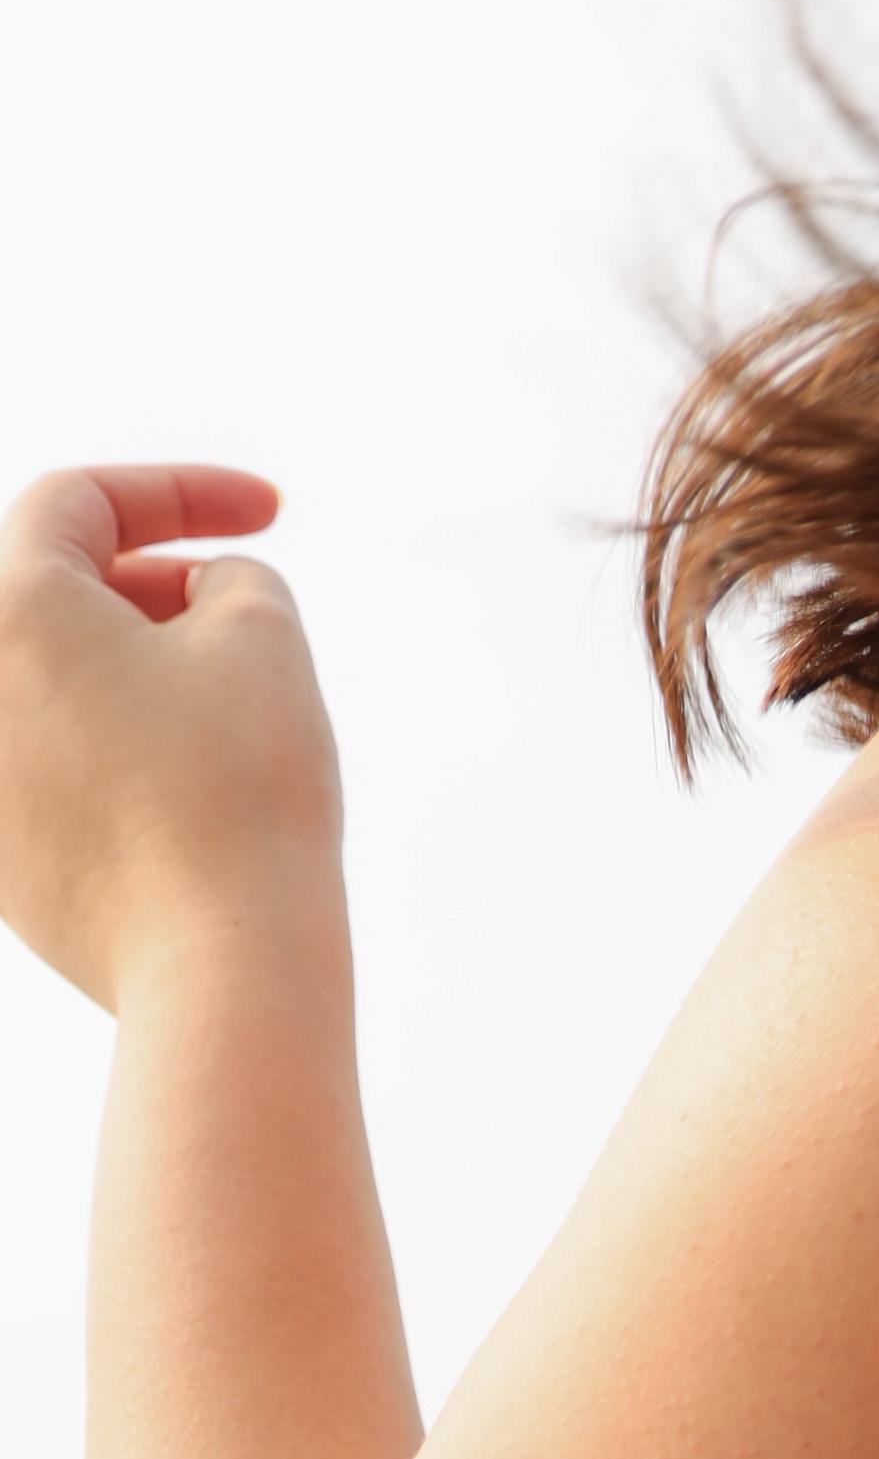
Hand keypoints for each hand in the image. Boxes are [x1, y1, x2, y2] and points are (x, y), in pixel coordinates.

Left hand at [0, 466, 340, 1010]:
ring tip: (225, 714)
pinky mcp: (3, 857)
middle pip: (55, 591)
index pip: (82, 503)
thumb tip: (200, 597)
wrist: (220, 965)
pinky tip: (192, 794)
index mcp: (9, 607)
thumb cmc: (242, 791)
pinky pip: (60, 769)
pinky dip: (120, 752)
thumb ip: (231, 574)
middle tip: (244, 616)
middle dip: (154, 584)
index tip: (271, 514)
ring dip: (139, 671)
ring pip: (57, 683)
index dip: (184, 493)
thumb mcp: (264, 635)